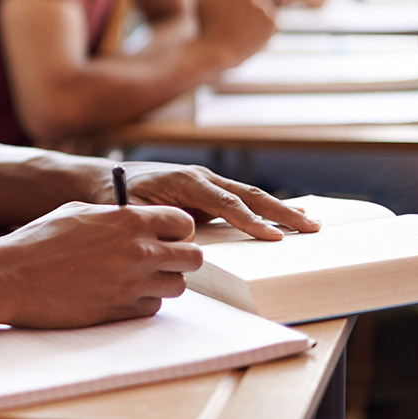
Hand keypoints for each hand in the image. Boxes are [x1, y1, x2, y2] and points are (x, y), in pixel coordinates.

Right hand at [0, 201, 201, 327]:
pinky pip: (152, 307)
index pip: (183, 223)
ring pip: (177, 285)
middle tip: (162, 257)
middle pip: (193, 258)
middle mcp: (138, 251)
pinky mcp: (121, 311)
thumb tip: (133, 218)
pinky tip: (120, 292)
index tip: (167, 233)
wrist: (12, 277)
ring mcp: (132, 284)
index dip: (177, 229)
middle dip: (180, 257)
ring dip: (163, 280)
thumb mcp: (78, 212)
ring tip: (138, 276)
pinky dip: (143, 301)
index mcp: (128, 220)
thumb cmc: (38, 242)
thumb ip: (115, 215)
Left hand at [121, 162, 321, 240]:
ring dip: (280, 209)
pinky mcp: (209, 193)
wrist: (107, 178)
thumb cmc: (118, 196)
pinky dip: (266, 208)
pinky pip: (242, 200)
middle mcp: (201, 177)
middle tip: (308, 227)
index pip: (224, 202)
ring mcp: (208, 183)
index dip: (248, 219)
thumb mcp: (131, 210)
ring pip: (250, 195)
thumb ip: (157, 223)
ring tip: (310, 223)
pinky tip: (288, 216)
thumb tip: (187, 242)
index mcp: (184, 180)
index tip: (271, 237)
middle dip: (279, 212)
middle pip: (247, 194)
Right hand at [195, 0, 275, 66]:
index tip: (231, 10)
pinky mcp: (273, 22)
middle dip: (247, 6)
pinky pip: (271, 20)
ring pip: (263, 7)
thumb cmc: (205, 27)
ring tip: (241, 30)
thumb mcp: (201, 0)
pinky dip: (264, 27)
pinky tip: (250, 34)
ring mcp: (263, 8)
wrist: (215, 52)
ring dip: (256, 16)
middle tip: (235, 22)